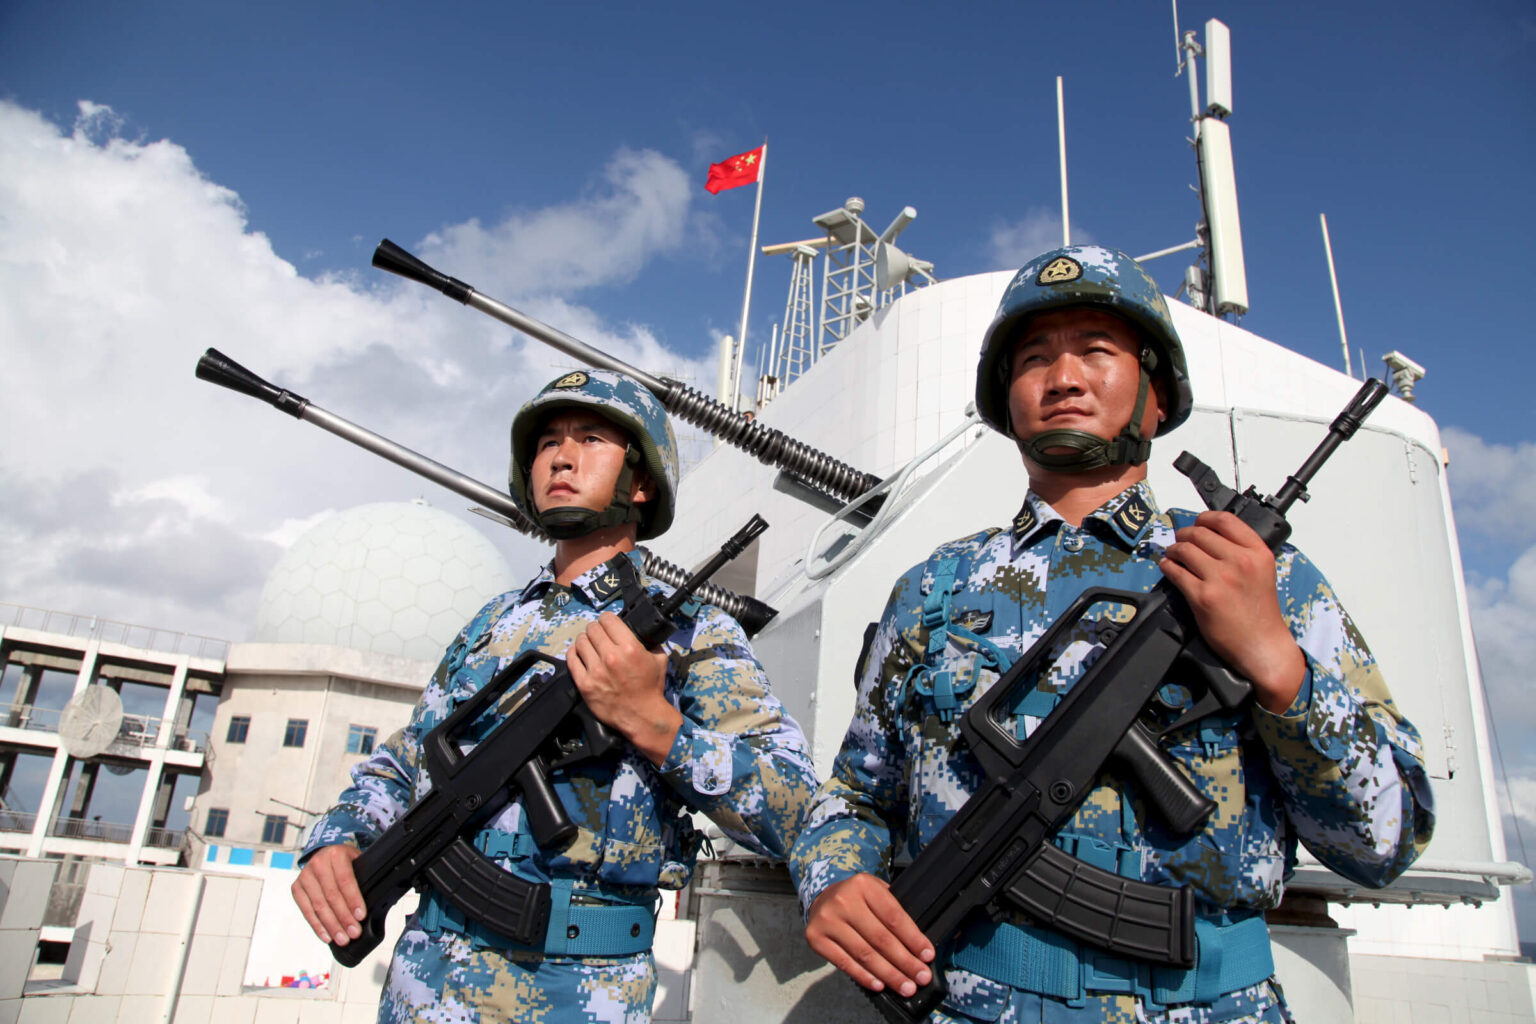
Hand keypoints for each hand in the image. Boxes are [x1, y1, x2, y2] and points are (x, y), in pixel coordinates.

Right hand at [291, 844, 364, 945]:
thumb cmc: (345, 862)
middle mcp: (318, 863)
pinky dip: (317, 926)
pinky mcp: (296, 888)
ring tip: (342, 939)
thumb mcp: (356, 862)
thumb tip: (366, 909)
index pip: (345, 880)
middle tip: (354, 932)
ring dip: (332, 925)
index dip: (353, 900)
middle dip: (344, 917)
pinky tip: (327, 936)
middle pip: (331, 895)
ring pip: (318, 905)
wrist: (325, 854)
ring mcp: (305, 876)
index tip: (360, 916)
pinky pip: (306, 911)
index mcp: (336, 854)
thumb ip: (361, 880)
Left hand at [567, 611, 679, 763]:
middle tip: (599, 635)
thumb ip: (650, 642)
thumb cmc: (651, 689)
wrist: (642, 716)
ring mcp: (596, 671)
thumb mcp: (659, 660)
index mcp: (629, 647)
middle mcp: (611, 656)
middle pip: (592, 629)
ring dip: (585, 640)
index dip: (607, 620)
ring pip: (580, 641)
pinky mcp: (585, 684)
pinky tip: (579, 654)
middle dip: (596, 629)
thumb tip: (641, 632)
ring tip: (589, 645)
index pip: (608, 619)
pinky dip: (574, 653)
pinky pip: (571, 659)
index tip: (608, 624)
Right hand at [805, 874, 934, 996]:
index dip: (913, 939)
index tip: (927, 956)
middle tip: (921, 977)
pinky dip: (864, 976)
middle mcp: (843, 901)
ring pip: (864, 954)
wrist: (821, 898)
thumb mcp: (876, 893)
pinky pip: (845, 963)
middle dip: (905, 962)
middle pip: (880, 938)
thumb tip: (919, 949)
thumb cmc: (857, 899)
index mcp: (863, 885)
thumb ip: (894, 913)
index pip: (894, 917)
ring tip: (906, 987)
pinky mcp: (816, 938)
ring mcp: (827, 920)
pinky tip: (880, 985)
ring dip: (889, 974)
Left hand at [1159, 510, 1306, 711]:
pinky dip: (1167, 566)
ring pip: (1184, 549)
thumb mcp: (1262, 571)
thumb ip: (1242, 551)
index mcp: (1258, 552)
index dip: (1205, 518)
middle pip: (1199, 533)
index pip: (1225, 520)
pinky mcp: (1203, 596)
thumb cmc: (1261, 612)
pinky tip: (1168, 567)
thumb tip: (1211, 536)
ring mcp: (1220, 578)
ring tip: (1172, 554)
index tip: (1198, 522)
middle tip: (1180, 540)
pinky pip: (1175, 571)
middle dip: (1184, 534)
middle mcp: (1240, 561)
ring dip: (1173, 550)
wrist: (1262, 644)